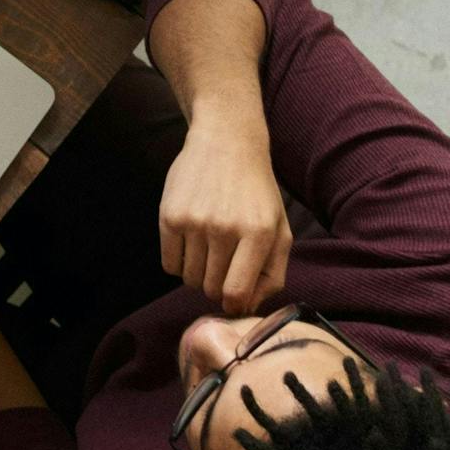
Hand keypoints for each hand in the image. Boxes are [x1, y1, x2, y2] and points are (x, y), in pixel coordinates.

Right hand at [158, 101, 291, 312]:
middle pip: (211, 288)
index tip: (233, 299)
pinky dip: (179, 262)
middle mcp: (226, 229)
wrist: (226, 142)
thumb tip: (248, 308)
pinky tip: (190, 244)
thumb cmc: (257, 192)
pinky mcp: (169, 215)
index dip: (234, 304)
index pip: (237, 293)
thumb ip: (273, 273)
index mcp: (259, 234)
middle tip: (221, 267)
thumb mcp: (280, 229)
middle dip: (216, 287)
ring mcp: (195, 221)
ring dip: (198, 274)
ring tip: (207, 251)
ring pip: (189, 278)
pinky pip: (169, 264)